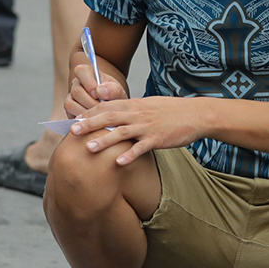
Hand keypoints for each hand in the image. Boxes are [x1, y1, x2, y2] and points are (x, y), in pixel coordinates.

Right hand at [65, 49, 128, 117]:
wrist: (113, 111)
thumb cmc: (115, 98)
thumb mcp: (119, 93)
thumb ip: (113, 89)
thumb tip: (100, 90)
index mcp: (88, 74)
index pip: (81, 70)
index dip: (89, 82)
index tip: (98, 94)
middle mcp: (77, 84)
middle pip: (77, 91)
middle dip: (91, 102)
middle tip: (102, 108)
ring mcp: (71, 98)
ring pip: (71, 104)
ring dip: (87, 112)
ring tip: (99, 114)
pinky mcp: (69, 112)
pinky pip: (70, 116)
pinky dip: (83, 120)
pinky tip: (93, 120)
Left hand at [71, 95, 205, 165]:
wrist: (196, 114)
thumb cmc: (171, 111)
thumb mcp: (148, 105)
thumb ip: (130, 110)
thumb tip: (112, 115)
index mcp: (135, 104)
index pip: (107, 106)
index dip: (89, 113)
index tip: (74, 119)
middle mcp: (138, 114)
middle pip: (109, 117)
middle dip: (89, 124)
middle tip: (72, 131)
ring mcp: (148, 126)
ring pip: (122, 132)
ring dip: (104, 140)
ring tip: (88, 148)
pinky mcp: (158, 139)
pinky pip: (141, 147)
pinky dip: (129, 155)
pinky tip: (118, 163)